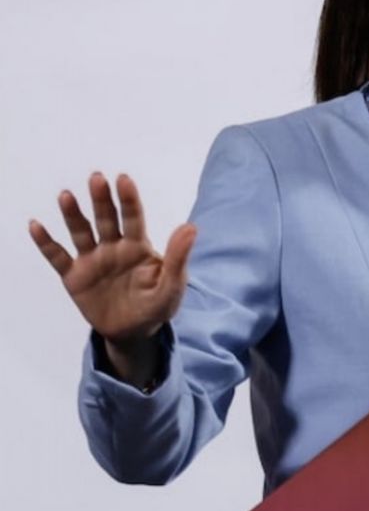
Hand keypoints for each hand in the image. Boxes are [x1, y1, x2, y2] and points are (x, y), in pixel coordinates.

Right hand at [29, 172, 195, 381]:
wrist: (133, 332)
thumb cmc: (157, 305)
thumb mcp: (172, 284)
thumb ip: (178, 257)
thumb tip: (191, 227)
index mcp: (139, 247)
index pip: (134, 218)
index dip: (129, 199)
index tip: (123, 179)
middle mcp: (114, 248)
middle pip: (106, 219)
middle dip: (101, 200)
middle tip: (96, 178)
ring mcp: (93, 260)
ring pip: (81, 232)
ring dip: (73, 215)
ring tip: (66, 195)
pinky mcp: (74, 276)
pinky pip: (57, 257)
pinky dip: (46, 242)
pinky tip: (36, 225)